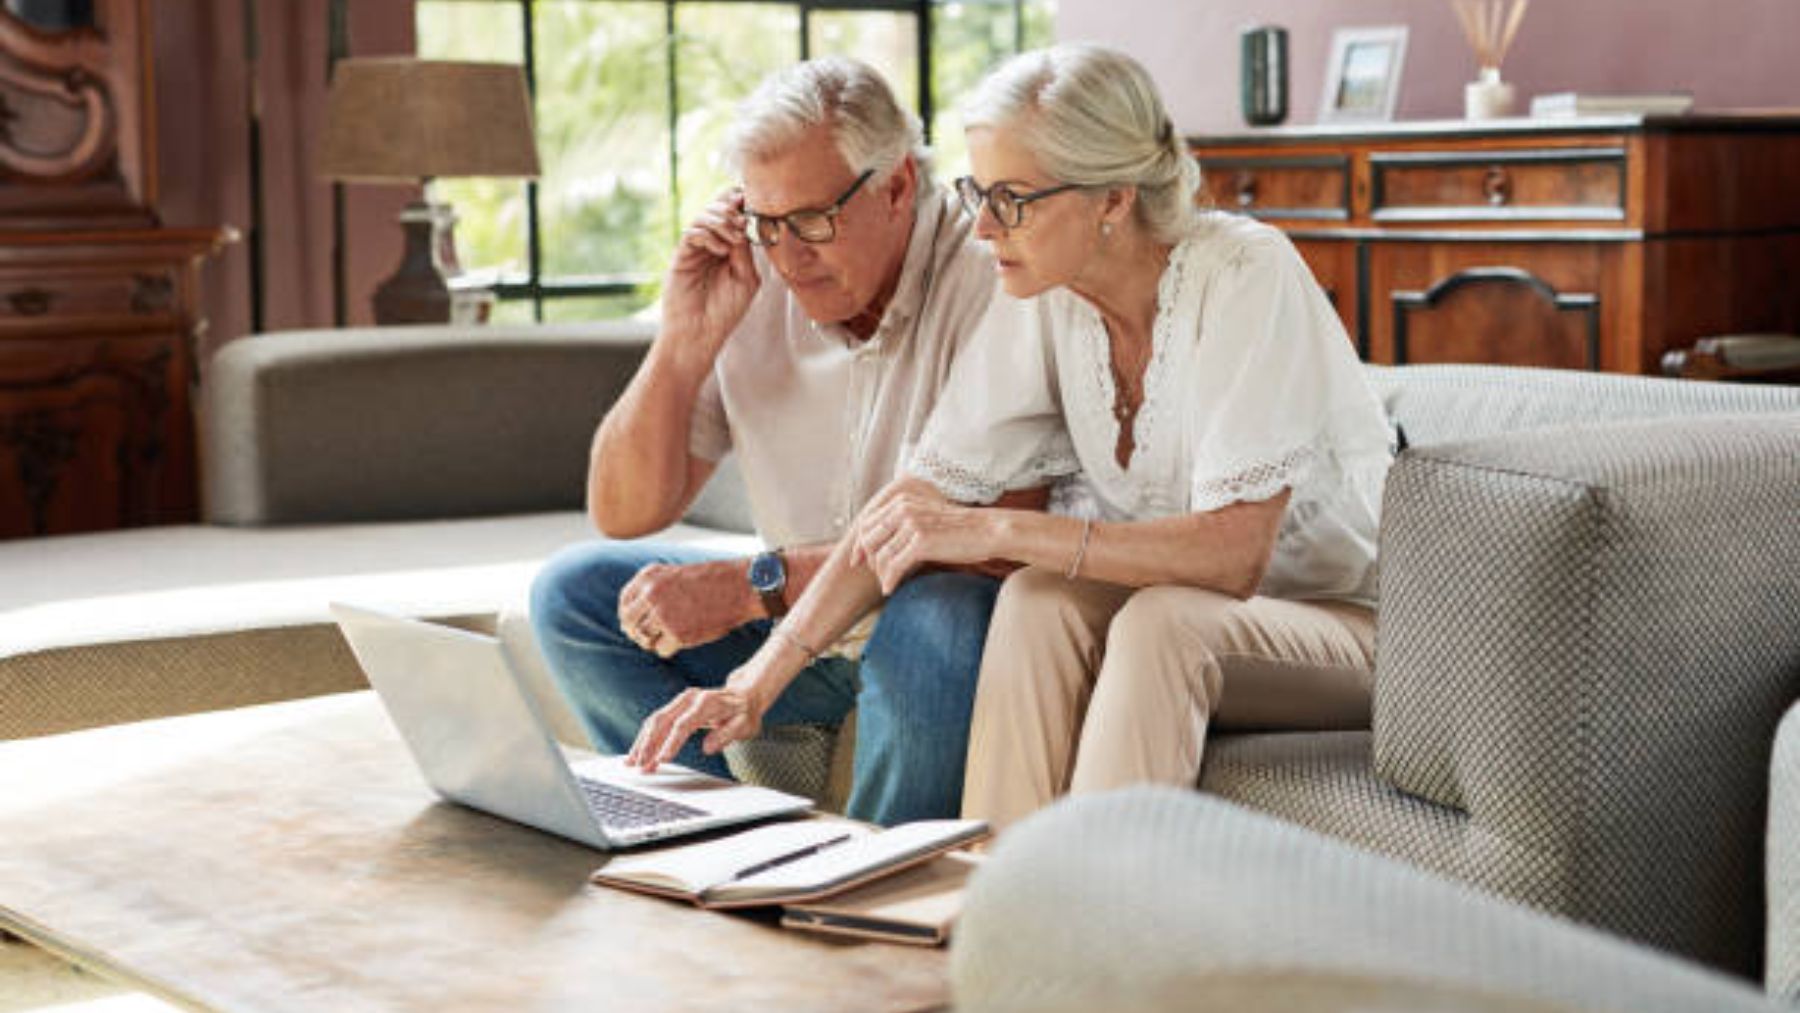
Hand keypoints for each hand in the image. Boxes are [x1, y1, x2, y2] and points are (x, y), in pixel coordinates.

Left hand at [617, 560, 758, 657]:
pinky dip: (670, 649)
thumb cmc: (711, 581)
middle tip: (652, 637)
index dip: (629, 616)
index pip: (624, 603)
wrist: (740, 586)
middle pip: (630, 623)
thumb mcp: (674, 574)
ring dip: (654, 642)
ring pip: (644, 639)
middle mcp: (651, 594)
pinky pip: (661, 650)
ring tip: (670, 637)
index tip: (638, 623)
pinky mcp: (678, 634)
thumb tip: (629, 620)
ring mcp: (663, 615)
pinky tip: (682, 640)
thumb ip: (651, 589)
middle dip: (638, 633)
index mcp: (649, 577)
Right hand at [627, 681, 763, 771]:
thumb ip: (727, 735)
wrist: (744, 695)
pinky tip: (640, 752)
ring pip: (655, 721)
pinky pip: (657, 722)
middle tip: (640, 766)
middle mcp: (689, 698)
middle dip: (648, 745)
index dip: (671, 743)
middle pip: (662, 721)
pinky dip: (647, 737)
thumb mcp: (745, 725)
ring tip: (633, 762)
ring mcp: (681, 701)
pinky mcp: (676, 707)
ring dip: (643, 742)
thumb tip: (708, 748)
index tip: (662, 759)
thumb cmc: (744, 712)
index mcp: (706, 703)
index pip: (683, 724)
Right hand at [659, 187, 761, 370]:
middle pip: (717, 209)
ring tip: (734, 238)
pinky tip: (720, 250)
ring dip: (722, 221)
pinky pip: (692, 233)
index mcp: (730, 248)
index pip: (733, 216)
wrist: (700, 334)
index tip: (751, 204)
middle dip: (731, 209)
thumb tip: (743, 223)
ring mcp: (696, 250)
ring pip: (703, 216)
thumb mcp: (746, 279)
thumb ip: (745, 251)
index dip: (740, 204)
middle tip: (742, 221)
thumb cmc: (724, 312)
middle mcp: (711, 245)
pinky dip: (708, 235)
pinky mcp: (681, 256)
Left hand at [853, 479, 997, 593]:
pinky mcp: (920, 542)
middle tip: (878, 575)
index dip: (860, 544)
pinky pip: (894, 566)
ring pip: (880, 556)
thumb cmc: (959, 529)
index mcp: (902, 501)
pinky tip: (891, 590)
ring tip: (888, 584)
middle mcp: (903, 509)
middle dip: (869, 560)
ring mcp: (911, 524)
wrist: (987, 530)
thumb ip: (904, 524)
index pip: (867, 523)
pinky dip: (889, 581)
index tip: (858, 561)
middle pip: (868, 539)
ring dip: (881, 574)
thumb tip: (882, 544)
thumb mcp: (926, 517)